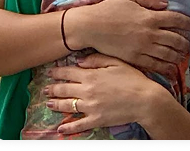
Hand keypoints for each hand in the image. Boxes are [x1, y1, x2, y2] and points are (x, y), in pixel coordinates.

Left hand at [44, 53, 158, 134]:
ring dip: (56, 105)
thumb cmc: (133, 78)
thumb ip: (97, 60)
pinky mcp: (96, 120)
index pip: (69, 72)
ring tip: (48, 104)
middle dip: (53, 88)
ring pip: (67, 106)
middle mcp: (87, 91)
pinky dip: (68, 128)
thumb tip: (79, 61)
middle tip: (45, 89)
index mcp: (92, 75)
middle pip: (65, 89)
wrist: (144, 100)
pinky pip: (78, 125)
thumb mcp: (117, 62)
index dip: (58, 72)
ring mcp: (90, 107)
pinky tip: (60, 129)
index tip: (50, 72)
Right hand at [69, 0, 189, 76]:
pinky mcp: (135, 59)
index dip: (187, 22)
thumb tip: (166, 4)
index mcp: (150, 17)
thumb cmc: (109, 9)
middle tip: (188, 43)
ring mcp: (143, 48)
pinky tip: (171, 69)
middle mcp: (150, 33)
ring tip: (182, 56)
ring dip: (178, 56)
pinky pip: (155, 65)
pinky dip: (166, 68)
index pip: (176, 19)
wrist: (91, 27)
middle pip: (176, 40)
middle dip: (185, 42)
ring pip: (168, 54)